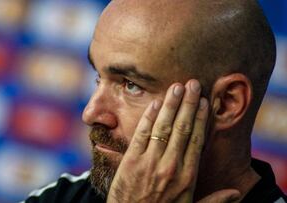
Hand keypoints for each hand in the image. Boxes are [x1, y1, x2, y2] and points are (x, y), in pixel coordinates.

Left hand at [107, 79, 239, 202]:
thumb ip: (214, 201)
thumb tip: (236, 194)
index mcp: (188, 175)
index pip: (197, 139)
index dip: (201, 119)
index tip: (205, 102)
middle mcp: (171, 165)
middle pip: (183, 128)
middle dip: (189, 104)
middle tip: (193, 84)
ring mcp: (150, 162)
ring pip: (163, 127)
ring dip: (171, 105)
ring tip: (177, 87)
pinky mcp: (131, 161)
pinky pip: (142, 133)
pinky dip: (148, 117)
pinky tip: (154, 103)